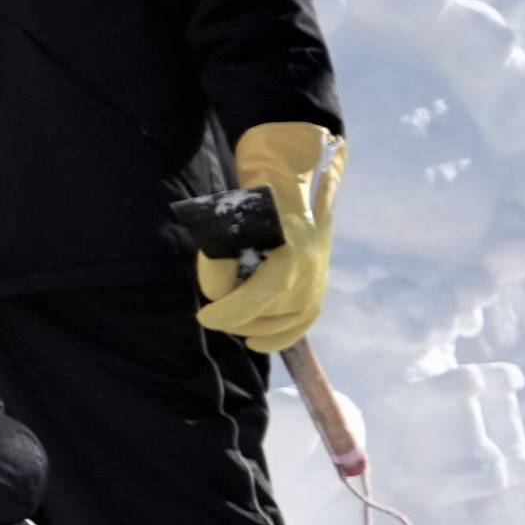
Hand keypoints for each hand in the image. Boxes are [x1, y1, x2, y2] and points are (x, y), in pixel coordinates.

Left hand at [194, 121, 337, 354]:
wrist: (290, 181)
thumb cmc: (252, 200)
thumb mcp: (230, 222)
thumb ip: (219, 258)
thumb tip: (216, 293)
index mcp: (289, 252)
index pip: (259, 295)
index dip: (230, 310)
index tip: (204, 316)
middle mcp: (309, 269)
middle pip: (268, 312)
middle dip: (236, 316)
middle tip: (213, 314)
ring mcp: (317, 278)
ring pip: (283, 320)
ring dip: (254, 326)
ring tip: (230, 320)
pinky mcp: (319, 284)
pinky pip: (303, 321)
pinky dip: (280, 337)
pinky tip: (256, 343)